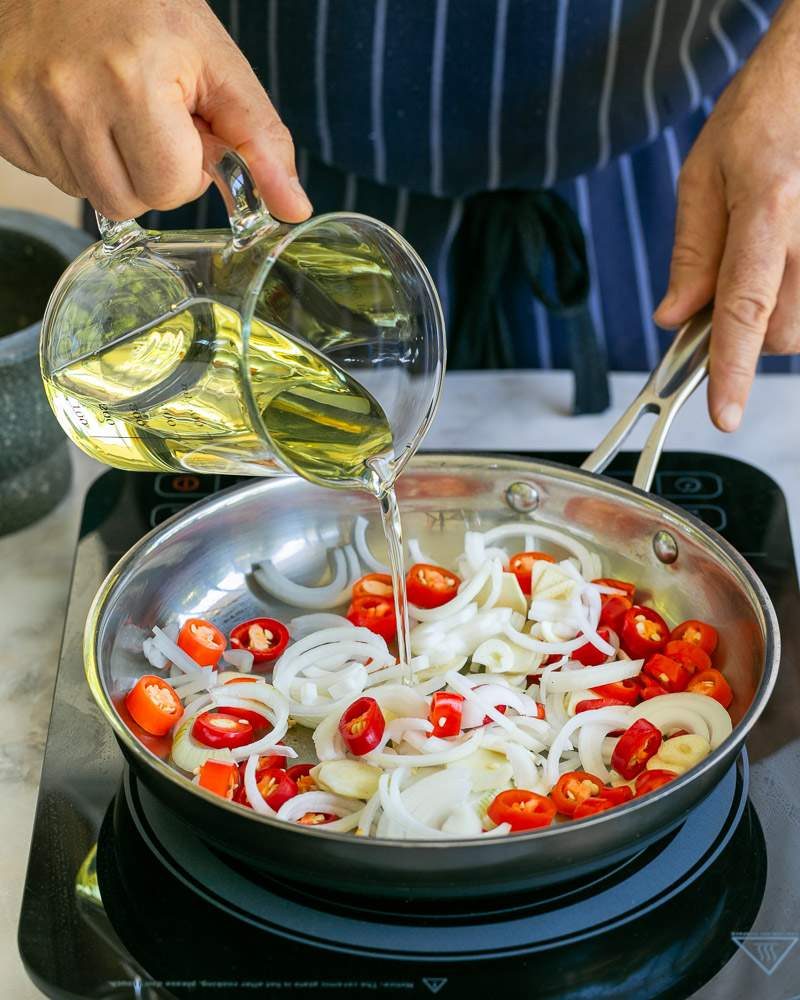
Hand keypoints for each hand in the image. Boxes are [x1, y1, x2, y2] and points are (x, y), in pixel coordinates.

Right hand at [0, 0, 310, 221]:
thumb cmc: (142, 7)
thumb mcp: (215, 62)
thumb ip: (259, 139)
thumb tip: (294, 209)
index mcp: (132, 80)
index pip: (172, 188)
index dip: (185, 165)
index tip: (180, 123)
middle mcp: (70, 96)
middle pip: (129, 203)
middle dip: (150, 172)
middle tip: (146, 117)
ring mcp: (25, 107)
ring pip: (89, 195)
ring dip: (111, 167)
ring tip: (111, 109)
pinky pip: (49, 175)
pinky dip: (70, 153)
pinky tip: (75, 109)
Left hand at [654, 1, 799, 431]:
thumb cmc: (761, 116)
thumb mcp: (703, 176)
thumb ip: (691, 252)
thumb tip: (673, 318)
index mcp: (768, 209)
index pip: (744, 309)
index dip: (731, 370)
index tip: (723, 414)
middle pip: (780, 333)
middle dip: (746, 333)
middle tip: (729, 290)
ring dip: (776, 317)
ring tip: (764, 263)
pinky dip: (796, 301)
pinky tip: (786, 267)